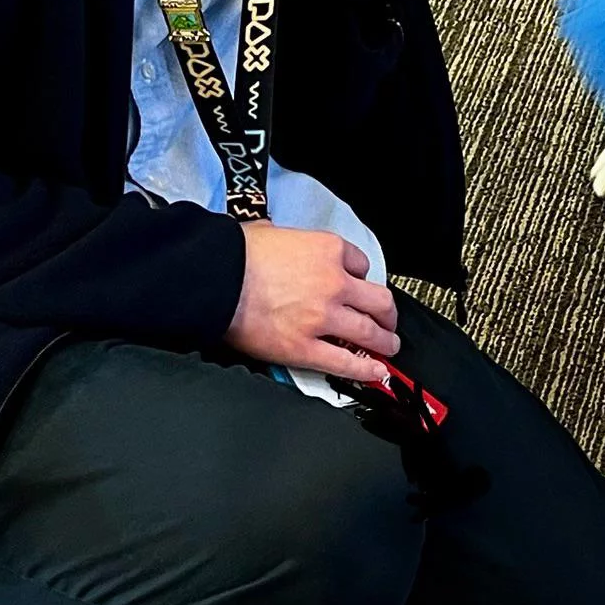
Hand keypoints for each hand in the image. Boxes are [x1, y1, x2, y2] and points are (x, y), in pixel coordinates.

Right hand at [225, 223, 398, 383]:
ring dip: (384, 342)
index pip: (361, 264)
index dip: (360, 278)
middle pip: (378, 300)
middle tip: (387, 321)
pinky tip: (376, 372)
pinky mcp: (305, 348)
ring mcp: (323, 318)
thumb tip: (278, 242)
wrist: (215, 278)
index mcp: (327, 250)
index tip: (359, 286)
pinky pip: (344, 362)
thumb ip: (288, 242)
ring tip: (388, 348)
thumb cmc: (235, 253)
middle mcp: (334, 282)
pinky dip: (365, 369)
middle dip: (387, 313)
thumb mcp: (271, 232)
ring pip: (369, 333)